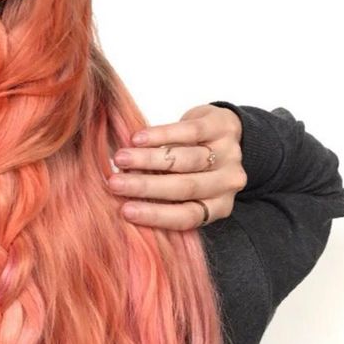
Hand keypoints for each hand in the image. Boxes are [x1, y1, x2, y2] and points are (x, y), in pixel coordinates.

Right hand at [108, 104, 246, 229]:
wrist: (223, 133)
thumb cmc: (194, 170)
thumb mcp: (184, 192)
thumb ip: (163, 200)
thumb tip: (121, 204)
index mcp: (218, 207)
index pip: (187, 217)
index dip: (155, 214)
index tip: (125, 211)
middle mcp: (227, 183)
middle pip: (185, 187)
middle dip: (145, 186)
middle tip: (115, 183)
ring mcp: (228, 154)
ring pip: (185, 160)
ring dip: (148, 159)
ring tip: (120, 159)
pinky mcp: (221, 127)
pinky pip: (189, 132)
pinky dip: (160, 135)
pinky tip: (137, 139)